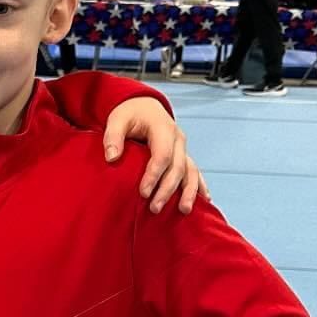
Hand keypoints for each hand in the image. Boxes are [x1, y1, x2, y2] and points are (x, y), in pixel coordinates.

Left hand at [103, 98, 210, 213]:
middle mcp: (177, 139)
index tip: (143, 192)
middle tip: (155, 208)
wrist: (144, 106)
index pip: (162, 155)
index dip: (154, 174)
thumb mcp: (117, 120)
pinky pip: (194, 171)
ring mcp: (182, 148)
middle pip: (177, 167)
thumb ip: (113, 137)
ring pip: (190, 171)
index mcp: (163, 128)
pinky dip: (199, 186)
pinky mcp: (183, 156)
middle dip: (167, 189)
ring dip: (188, 191)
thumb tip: (112, 157)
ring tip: (183, 210)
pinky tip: (204, 200)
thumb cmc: (130, 114)